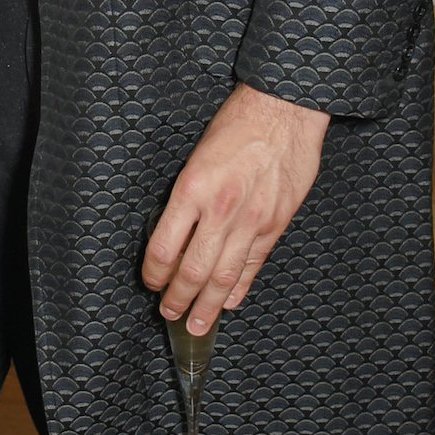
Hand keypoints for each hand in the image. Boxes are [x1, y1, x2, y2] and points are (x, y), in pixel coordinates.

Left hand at [142, 83, 328, 334]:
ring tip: (196, 324)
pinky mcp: (275, 225)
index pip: (165, 246)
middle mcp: (220, 209)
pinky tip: (229, 303)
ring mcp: (251, 221)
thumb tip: (177, 230)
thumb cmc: (238, 122)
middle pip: (193, 270)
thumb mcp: (197, 153)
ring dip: (207, 306)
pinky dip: (240, 289)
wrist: (283, 110)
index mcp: (193, 187)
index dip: (155, 272)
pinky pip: (253, 266)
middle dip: (178, 298)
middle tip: (169, 313)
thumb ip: (188, 194)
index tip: (151, 281)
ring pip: (224, 277)